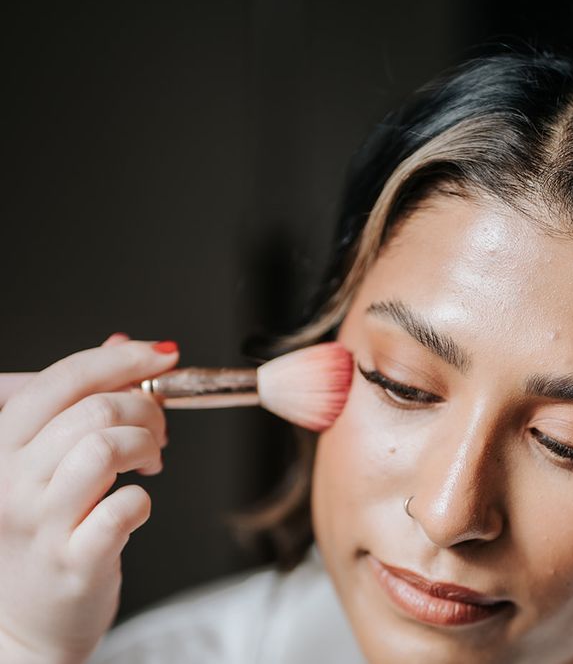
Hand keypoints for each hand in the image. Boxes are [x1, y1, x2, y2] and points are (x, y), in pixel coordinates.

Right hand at [0, 334, 178, 662]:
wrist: (28, 621)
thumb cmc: (48, 528)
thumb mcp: (49, 458)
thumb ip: (82, 398)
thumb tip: (123, 344)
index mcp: (4, 445)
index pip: (62, 378)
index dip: (121, 360)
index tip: (163, 357)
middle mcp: (12, 480)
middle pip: (94, 408)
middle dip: (146, 407)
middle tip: (157, 429)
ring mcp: (40, 522)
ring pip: (106, 446)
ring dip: (146, 444)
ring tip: (149, 460)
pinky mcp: (73, 561)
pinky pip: (123, 507)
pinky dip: (144, 498)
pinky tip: (136, 504)